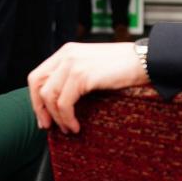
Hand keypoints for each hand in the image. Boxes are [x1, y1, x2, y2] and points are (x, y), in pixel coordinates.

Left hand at [27, 42, 147, 133]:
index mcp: (66, 52)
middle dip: (39, 109)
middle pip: (37, 85)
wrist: (145, 60)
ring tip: (68, 128)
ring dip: (56, 118)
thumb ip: (74, 76)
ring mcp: (73, 64)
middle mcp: (66, 55)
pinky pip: (64, 103)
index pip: (38, 76)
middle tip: (48, 126)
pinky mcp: (82, 75)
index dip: (36, 99)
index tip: (44, 116)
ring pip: (49, 97)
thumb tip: (59, 100)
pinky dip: (67, 118)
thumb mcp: (92, 66)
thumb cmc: (124, 67)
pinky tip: (76, 126)